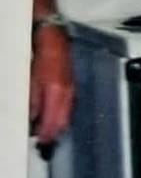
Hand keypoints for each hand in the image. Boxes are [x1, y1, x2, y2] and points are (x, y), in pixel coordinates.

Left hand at [29, 25, 73, 145]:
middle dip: (54, 132)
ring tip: (50, 133)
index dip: (47, 134)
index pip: (53, 120)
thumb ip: (32, 99)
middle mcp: (67, 92)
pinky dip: (62, 114)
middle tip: (45, 143)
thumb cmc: (41, 52)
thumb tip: (33, 117)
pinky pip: (68, 104)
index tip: (41, 142)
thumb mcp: (31, 78)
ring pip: (66, 113)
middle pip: (63, 120)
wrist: (51, 34)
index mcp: (56, 91)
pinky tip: (56, 116)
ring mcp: (70, 88)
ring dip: (59, 124)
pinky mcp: (70, 83)